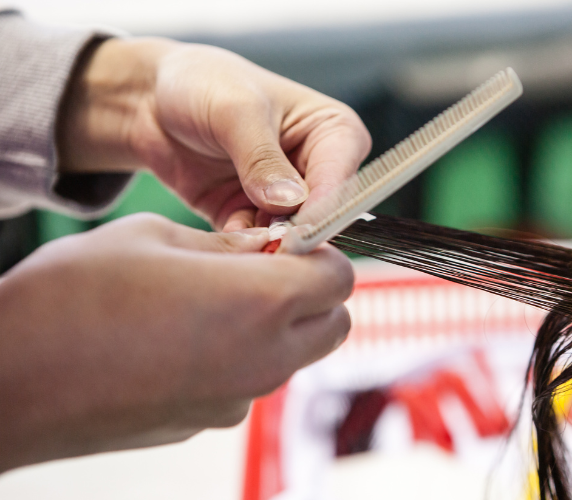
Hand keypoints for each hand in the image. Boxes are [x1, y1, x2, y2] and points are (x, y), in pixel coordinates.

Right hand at [0, 214, 352, 471]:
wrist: (13, 379)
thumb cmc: (71, 299)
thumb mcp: (154, 237)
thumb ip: (226, 244)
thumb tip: (263, 246)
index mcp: (260, 302)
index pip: (339, 278)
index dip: (321, 252)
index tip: (292, 239)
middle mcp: (263, 358)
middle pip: (332, 323)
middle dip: (313, 291)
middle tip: (266, 266)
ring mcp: (238, 397)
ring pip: (296, 354)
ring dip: (280, 323)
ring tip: (219, 297)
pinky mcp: (209, 419)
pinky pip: (252, 380)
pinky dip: (243, 354)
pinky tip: (189, 335)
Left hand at [57, 38, 371, 229]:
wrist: (151, 99)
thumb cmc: (203, 83)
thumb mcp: (235, 111)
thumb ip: (262, 158)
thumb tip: (289, 202)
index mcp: (333, 132)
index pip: (339, 178)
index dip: (321, 208)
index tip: (298, 232)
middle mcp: (316, 168)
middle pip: (320, 215)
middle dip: (292, 233)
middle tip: (266, 243)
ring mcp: (285, 197)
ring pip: (289, 236)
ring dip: (264, 243)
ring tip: (239, 239)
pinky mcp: (252, 217)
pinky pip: (256, 244)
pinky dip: (242, 248)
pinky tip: (225, 242)